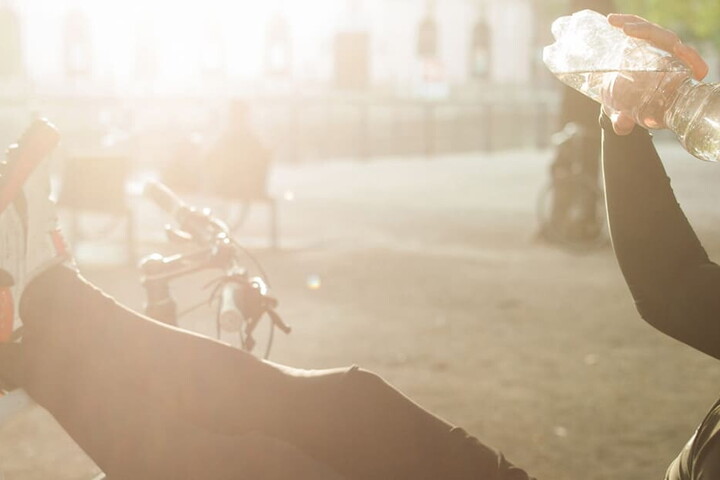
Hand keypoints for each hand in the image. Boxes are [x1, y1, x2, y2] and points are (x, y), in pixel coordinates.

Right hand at [603, 14, 708, 134]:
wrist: (617, 103)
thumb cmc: (628, 111)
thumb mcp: (626, 116)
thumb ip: (624, 121)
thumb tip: (622, 124)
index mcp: (677, 79)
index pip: (693, 65)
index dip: (691, 58)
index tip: (681, 52)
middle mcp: (671, 61)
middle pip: (670, 42)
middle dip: (653, 34)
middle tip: (630, 32)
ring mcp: (657, 50)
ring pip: (654, 32)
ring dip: (637, 25)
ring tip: (617, 25)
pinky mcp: (642, 43)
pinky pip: (638, 28)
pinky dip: (626, 22)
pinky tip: (611, 21)